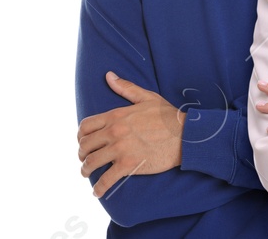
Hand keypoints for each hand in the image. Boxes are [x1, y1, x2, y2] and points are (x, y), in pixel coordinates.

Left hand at [77, 72, 183, 196]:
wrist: (187, 135)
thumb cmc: (169, 116)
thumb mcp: (147, 98)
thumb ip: (126, 88)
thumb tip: (109, 75)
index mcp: (116, 116)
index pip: (85, 126)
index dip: (80, 136)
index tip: (84, 142)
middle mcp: (114, 132)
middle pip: (85, 145)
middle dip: (82, 154)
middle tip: (86, 159)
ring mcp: (120, 149)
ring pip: (91, 162)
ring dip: (85, 170)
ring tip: (88, 173)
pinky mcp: (129, 164)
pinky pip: (106, 179)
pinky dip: (99, 187)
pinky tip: (97, 192)